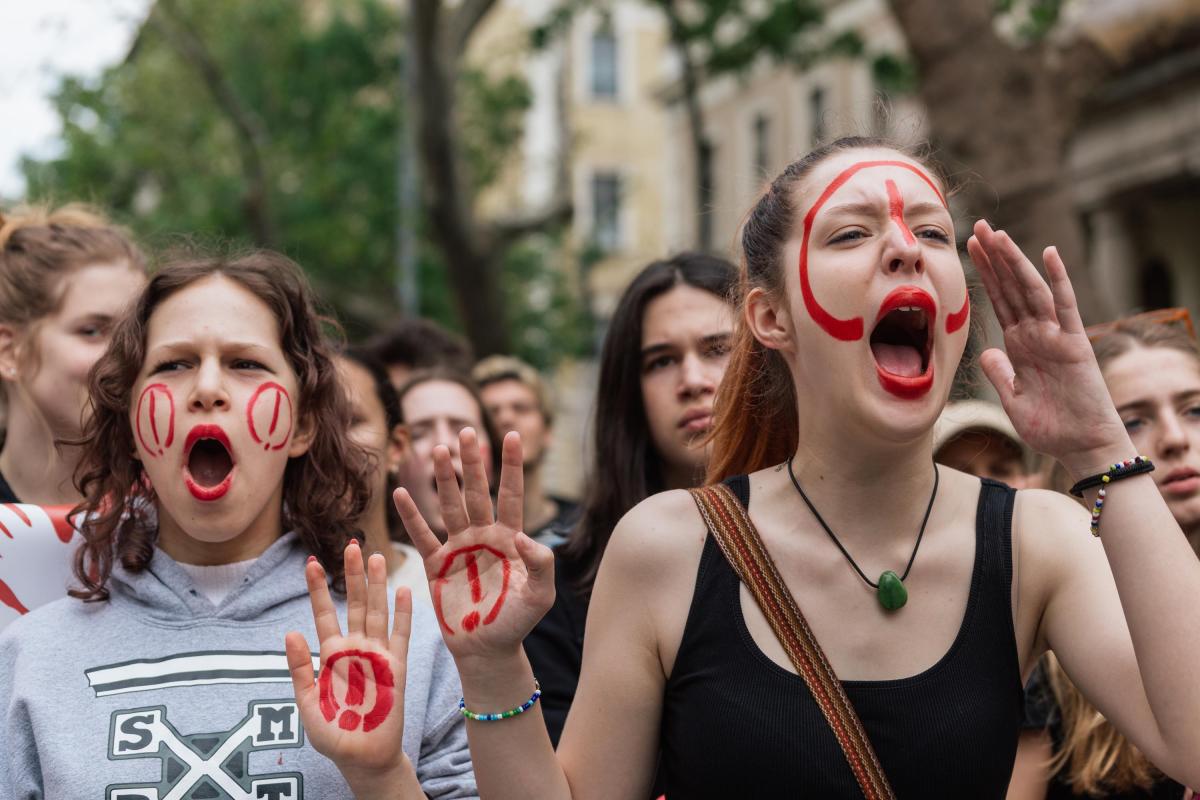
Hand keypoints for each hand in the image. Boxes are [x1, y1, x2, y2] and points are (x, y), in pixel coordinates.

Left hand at [286, 543, 413, 782]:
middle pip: (355, 603)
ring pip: (378, 611)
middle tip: (351, 544)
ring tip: (375, 556)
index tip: (311, 562)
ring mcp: (377, 655)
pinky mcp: (397, 666)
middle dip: (352, 575)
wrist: (362, 757)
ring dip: (377, 585)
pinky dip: (403, 612)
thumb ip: (300, 669)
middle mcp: (355, 648)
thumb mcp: (307, 704)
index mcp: (331, 655)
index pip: (323, 613)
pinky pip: (401, 634)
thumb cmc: (333, 734)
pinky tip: (403, 589)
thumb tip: (290, 632)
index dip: (318, 589)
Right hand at [395, 428, 554, 665]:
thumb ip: (540, 564)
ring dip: (443, 479)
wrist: (488, 648)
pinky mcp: (436, 564)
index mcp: (511, 538)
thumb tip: (524, 537)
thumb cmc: (518, 621)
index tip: (513, 434)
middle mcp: (484, 535)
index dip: (512, 466)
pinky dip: (411, 515)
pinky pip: (422, 535)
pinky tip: (401, 492)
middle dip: (473, 463)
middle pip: (478, 491)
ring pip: (450, 505)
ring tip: (438, 450)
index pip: (512, 494)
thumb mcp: (540, 595)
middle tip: (466, 431)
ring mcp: (459, 547)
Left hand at [967, 220, 1131, 475]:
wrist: (1081, 448)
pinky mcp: (1074, 344)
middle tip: (979, 225)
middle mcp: (1036, 334)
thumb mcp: (1013, 400)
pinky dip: (1057, 279)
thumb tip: (986, 352)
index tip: (971, 247)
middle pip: (1011, 287)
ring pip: (1031, 289)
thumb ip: (1000, 374)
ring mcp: (1055, 336)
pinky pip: (1064, 307)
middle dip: (995, 257)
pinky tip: (1048, 254)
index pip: (999, 300)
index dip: (986, 273)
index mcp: (1020, 344)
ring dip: (1014, 261)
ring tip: (998, 234)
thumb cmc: (1051, 427)